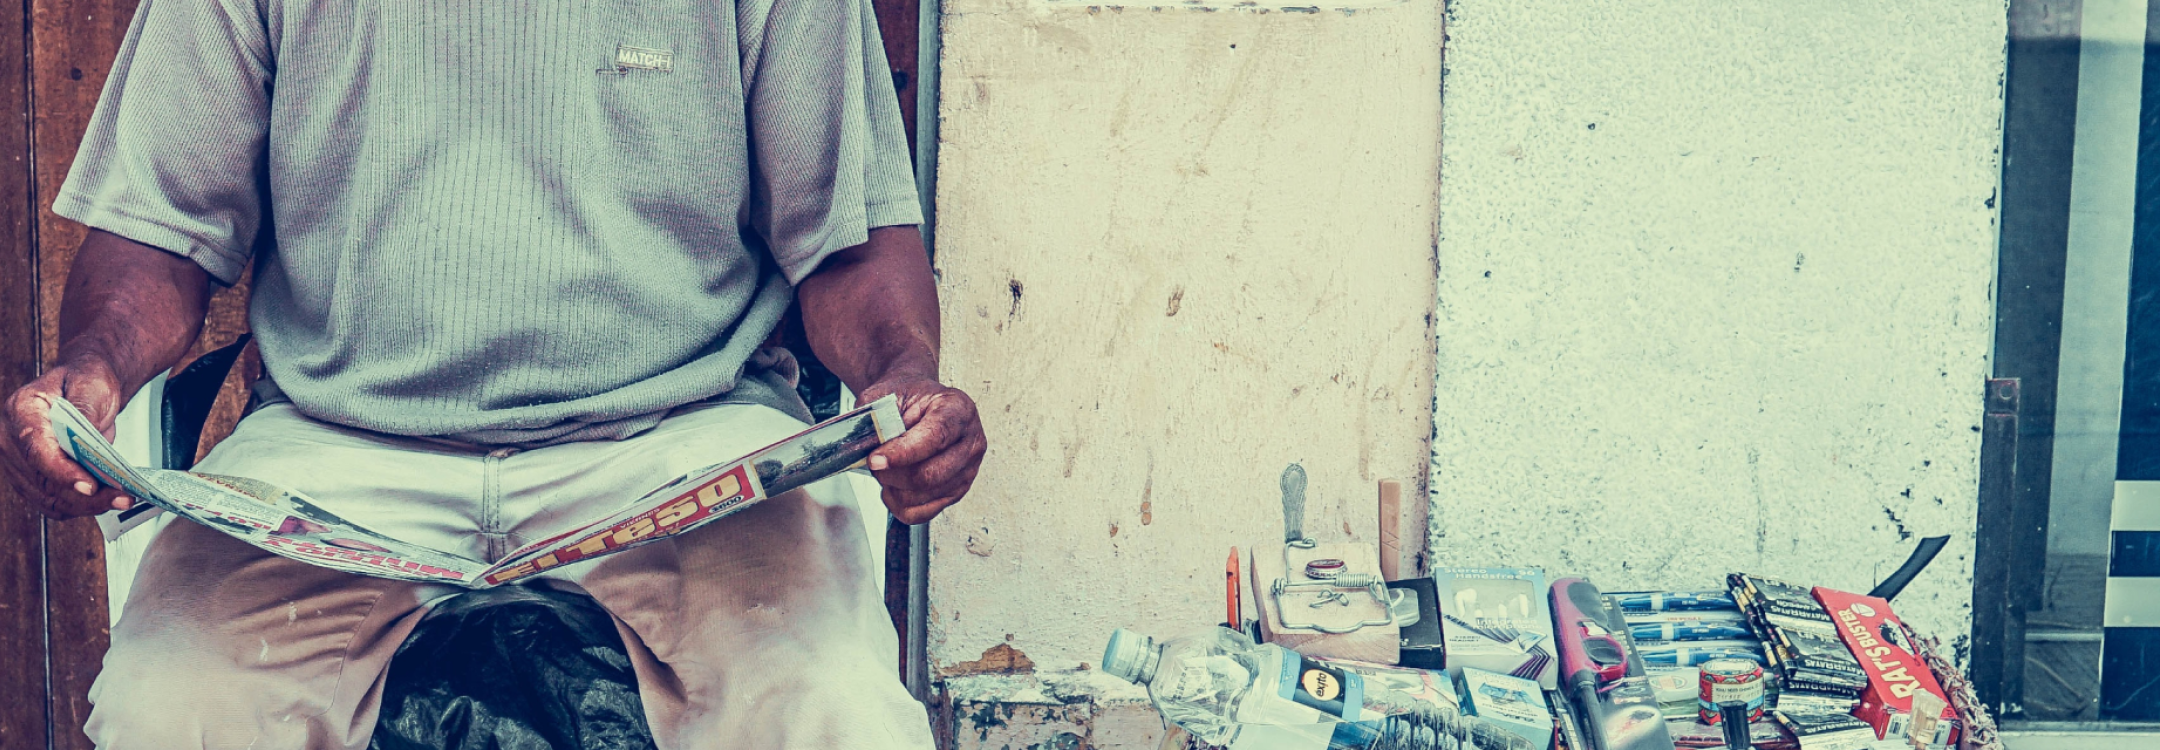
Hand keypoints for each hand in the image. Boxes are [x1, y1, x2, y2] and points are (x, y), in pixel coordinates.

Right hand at [1, 354, 132, 518]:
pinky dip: (80, 506)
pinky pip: (53, 502)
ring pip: (49, 497)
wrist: (85, 388)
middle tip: (121, 496)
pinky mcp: (32, 479)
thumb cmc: (85, 382)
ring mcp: (19, 463)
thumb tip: (85, 441)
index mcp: (21, 410)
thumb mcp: (91, 384)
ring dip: (86, 505)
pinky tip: (106, 500)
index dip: (61, 471)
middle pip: (43, 480)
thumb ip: (85, 410)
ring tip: (120, 499)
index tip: (88, 485)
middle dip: (84, 495)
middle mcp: (11, 439)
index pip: (36, 449)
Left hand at [858, 377, 984, 524]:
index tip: (875, 459)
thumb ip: (877, 416)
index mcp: (958, 409)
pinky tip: (893, 487)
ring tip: (885, 471)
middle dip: (892, 475)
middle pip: (930, 474)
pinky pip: (923, 513)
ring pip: (923, 497)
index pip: (935, 437)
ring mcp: (967, 470)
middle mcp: (970, 441)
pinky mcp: (957, 491)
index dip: (903, 452)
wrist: (919, 405)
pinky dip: (899, 505)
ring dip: (894, 489)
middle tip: (874, 464)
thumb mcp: (888, 394)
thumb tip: (866, 446)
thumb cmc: (908, 399)